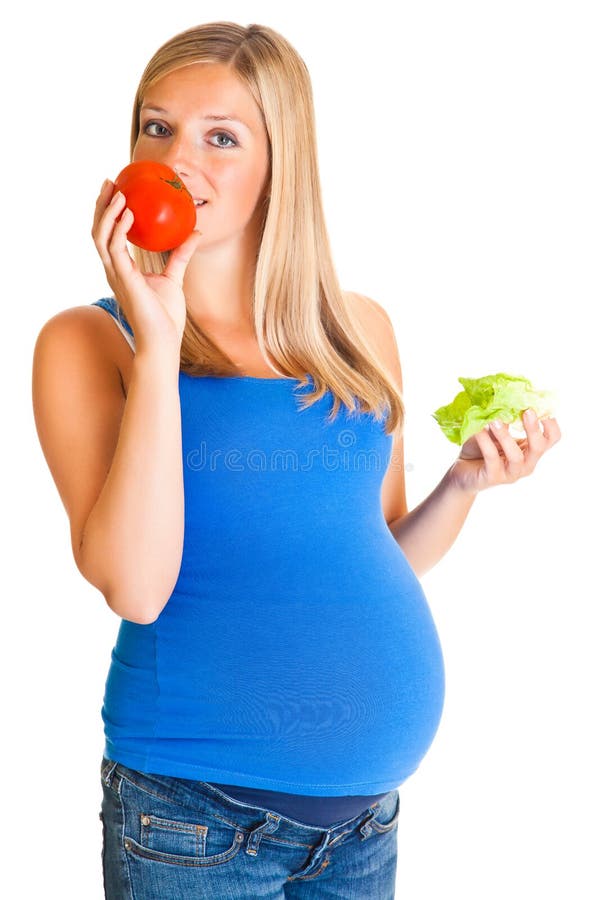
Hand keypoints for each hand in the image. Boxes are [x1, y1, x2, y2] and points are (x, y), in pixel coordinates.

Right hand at [91, 179, 202, 355]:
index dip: (108, 213)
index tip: (116, 191)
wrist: (164, 341)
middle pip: (98, 231)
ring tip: (119, 192)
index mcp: (122, 269)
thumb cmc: (166, 316)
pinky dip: (119, 228)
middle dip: (101, 205)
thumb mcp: (174, 277)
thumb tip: (196, 231)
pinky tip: (128, 213)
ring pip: (101, 236)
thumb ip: (180, 254)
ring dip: (107, 212)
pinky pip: (116, 248)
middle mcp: (113, 269)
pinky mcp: (124, 279)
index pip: (108, 235)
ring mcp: (116, 274)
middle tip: (110, 182)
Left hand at [446, 410, 561, 494]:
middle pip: (539, 447)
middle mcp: (526, 463)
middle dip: (533, 428)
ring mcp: (511, 473)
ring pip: (516, 456)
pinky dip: (486, 443)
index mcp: (530, 450)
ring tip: (495, 421)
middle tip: (527, 411)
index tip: (540, 405)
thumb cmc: (480, 449)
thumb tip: (508, 400)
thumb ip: (504, 420)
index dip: (551, 423)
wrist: (461, 471)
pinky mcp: (493, 478)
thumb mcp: (494, 431)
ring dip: (506, 436)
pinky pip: (492, 459)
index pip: (551, 438)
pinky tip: (479, 431)